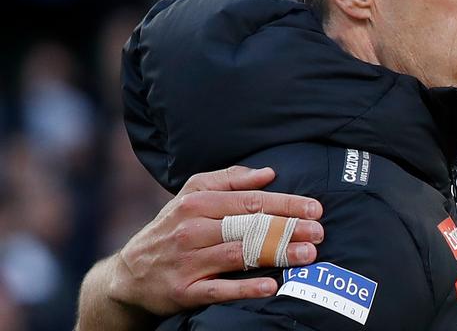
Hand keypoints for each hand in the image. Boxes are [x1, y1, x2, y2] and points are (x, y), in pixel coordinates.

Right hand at [110, 166, 323, 314]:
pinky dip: (245, 288)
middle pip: (248, 227)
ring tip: (307, 255)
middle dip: (287, 228)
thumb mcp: (192, 195)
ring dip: (276, 255)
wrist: (129, 275)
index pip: (250, 201)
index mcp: (196, 203)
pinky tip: (271, 286)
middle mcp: (191, 230)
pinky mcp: (184, 291)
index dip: (285, 204)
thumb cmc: (171, 228)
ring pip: (239, 255)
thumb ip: (229, 180)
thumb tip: (268, 172)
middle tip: (319, 231)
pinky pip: (219, 289)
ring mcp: (188, 262)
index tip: (314, 208)